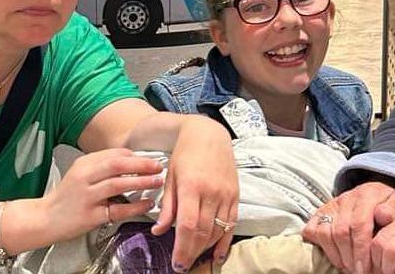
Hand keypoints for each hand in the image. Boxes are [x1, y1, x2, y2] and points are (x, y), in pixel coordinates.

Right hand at [40, 148, 162, 242]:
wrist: (44, 219)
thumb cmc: (66, 198)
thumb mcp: (81, 174)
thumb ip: (102, 168)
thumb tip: (131, 163)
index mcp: (84, 164)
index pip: (114, 154)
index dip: (136, 156)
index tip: (150, 158)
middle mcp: (84, 177)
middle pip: (117, 164)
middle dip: (141, 164)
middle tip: (158, 166)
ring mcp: (87, 196)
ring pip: (118, 184)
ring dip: (141, 182)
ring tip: (157, 182)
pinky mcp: (90, 216)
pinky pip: (117, 209)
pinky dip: (135, 206)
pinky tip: (147, 204)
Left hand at [151, 117, 236, 271]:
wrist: (208, 134)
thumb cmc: (184, 155)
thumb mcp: (170, 178)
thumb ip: (167, 207)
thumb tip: (159, 231)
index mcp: (191, 186)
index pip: (188, 225)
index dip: (182, 248)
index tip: (176, 263)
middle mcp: (211, 192)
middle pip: (203, 232)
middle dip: (192, 253)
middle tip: (182, 267)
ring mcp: (226, 194)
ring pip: (218, 230)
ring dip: (206, 248)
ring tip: (194, 258)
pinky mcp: (235, 195)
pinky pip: (232, 223)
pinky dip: (225, 241)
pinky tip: (218, 254)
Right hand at [302, 181, 394, 273]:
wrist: (374, 194)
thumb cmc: (387, 207)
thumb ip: (392, 214)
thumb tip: (384, 215)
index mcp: (367, 195)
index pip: (359, 223)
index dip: (361, 249)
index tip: (365, 267)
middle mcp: (346, 198)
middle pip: (341, 231)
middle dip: (349, 256)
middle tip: (358, 271)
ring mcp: (331, 205)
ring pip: (324, 232)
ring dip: (335, 254)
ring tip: (347, 266)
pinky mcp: (320, 212)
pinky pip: (312, 230)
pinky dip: (321, 246)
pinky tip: (335, 256)